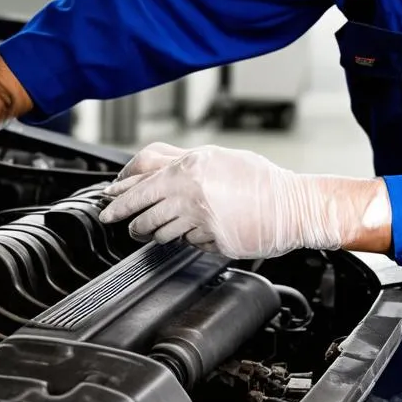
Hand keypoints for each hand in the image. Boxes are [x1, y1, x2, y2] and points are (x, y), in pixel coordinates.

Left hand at [99, 143, 391, 258]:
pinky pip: (187, 243)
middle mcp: (193, 192)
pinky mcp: (213, 242)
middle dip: (125, 218)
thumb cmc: (260, 180)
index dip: (120, 194)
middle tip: (117, 221)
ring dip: (150, 233)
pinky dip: (184, 240)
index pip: (141, 181)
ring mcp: (203, 220)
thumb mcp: (217, 157)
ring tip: (147, 232)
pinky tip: (188, 235)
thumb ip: (181, 162)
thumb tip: (148, 169)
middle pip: (143, 210)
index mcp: (192, 167)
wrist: (293, 207)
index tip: (109, 200)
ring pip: (160, 232)